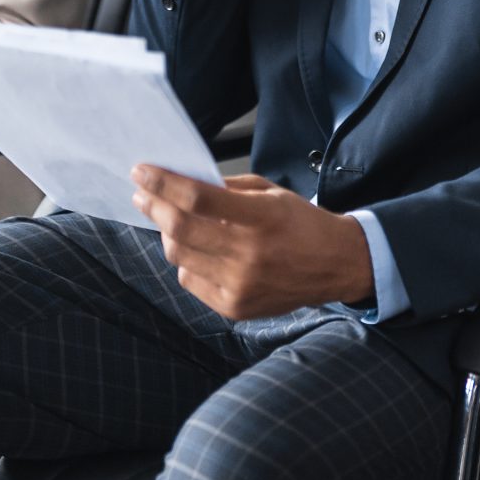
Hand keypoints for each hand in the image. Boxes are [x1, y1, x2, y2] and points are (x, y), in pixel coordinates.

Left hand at [132, 166, 373, 320]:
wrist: (336, 266)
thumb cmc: (302, 224)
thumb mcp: (271, 193)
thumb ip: (227, 189)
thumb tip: (182, 182)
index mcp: (261, 218)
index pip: (197, 199)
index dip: (164, 183)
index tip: (142, 171)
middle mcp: (249, 255)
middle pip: (180, 229)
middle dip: (153, 206)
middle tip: (143, 193)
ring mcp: (240, 285)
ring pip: (179, 256)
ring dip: (168, 234)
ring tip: (171, 220)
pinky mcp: (234, 307)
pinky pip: (190, 280)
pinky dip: (187, 261)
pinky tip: (198, 249)